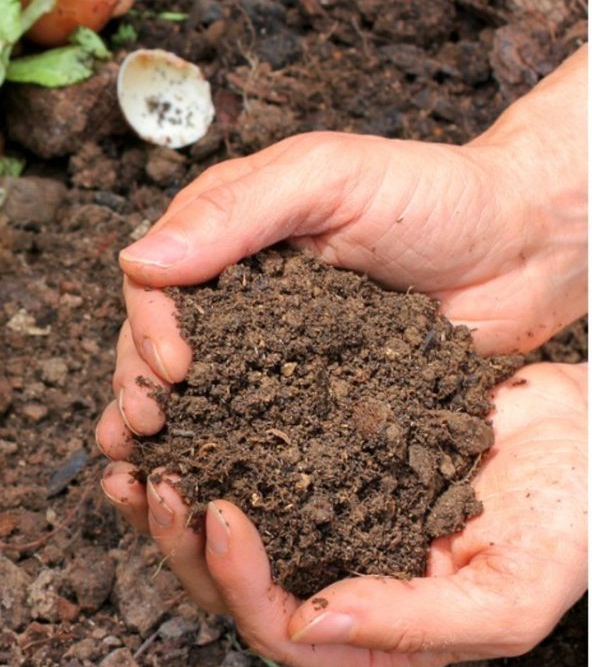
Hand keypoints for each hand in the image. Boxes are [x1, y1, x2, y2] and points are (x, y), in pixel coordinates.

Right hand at [96, 46, 586, 456]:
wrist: (528, 247)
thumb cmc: (434, 194)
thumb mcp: (328, 178)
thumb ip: (235, 212)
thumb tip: (138, 261)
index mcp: (225, 235)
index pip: (155, 283)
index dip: (149, 327)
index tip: (174, 367)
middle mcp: (237, 296)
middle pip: (160, 344)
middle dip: (140, 386)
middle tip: (147, 427)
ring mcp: (273, 351)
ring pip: (199, 394)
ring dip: (167, 431)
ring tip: (148, 470)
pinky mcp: (312, 398)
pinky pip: (260, 429)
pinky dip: (228, 458)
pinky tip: (207, 488)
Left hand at [102, 362, 587, 666]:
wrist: (588, 431)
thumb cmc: (570, 517)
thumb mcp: (512, 588)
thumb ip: (418, 622)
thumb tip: (310, 622)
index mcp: (376, 634)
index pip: (280, 629)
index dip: (237, 581)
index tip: (219, 511)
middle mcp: (335, 584)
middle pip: (230, 587)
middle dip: (181, 540)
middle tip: (157, 480)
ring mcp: (319, 524)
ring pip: (219, 531)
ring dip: (169, 500)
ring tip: (134, 455)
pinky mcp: (311, 466)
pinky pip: (239, 465)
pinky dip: (199, 446)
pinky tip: (169, 419)